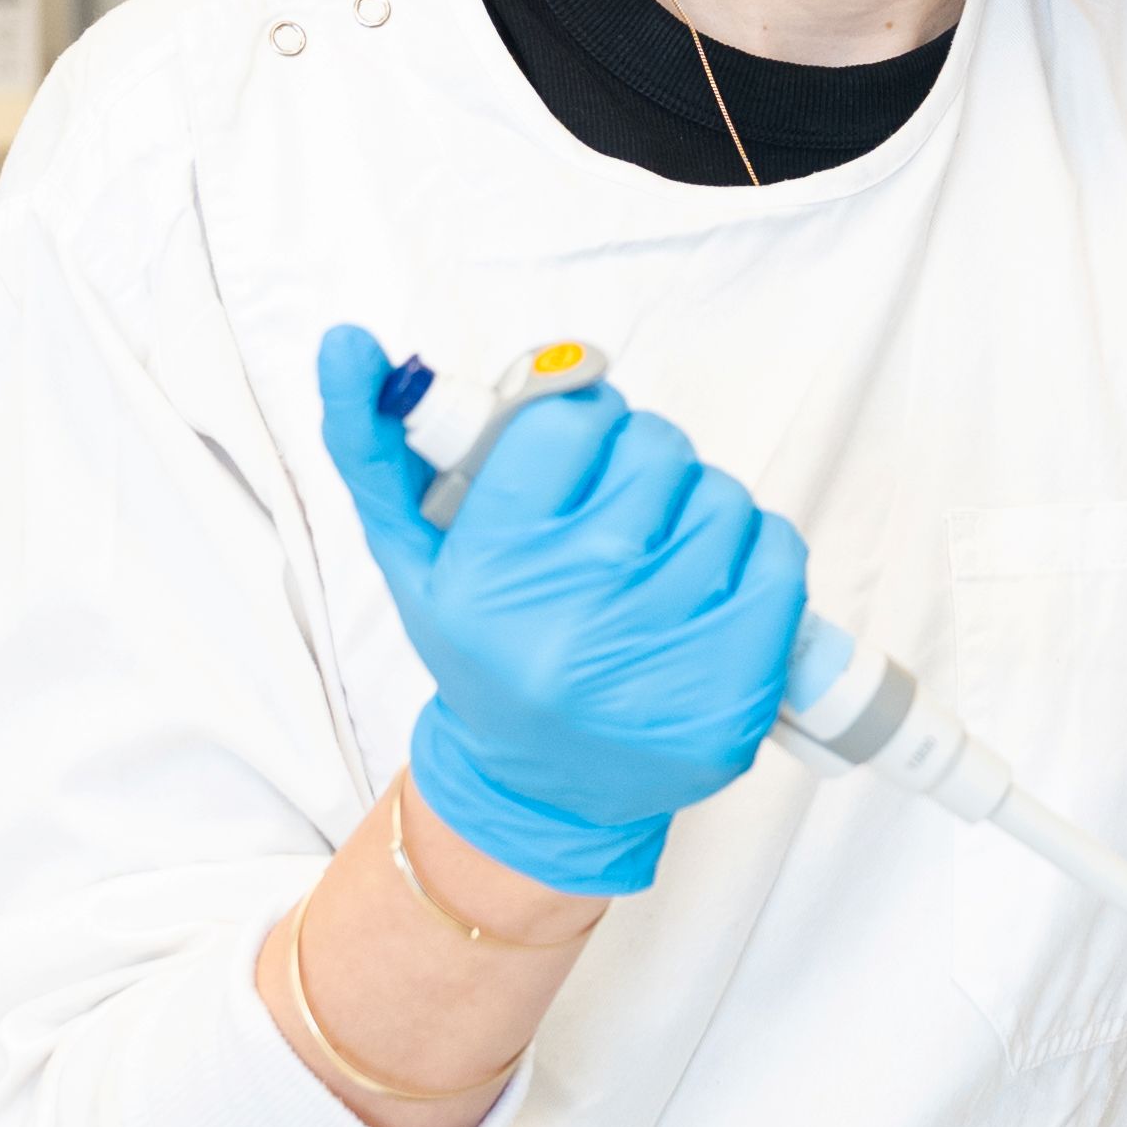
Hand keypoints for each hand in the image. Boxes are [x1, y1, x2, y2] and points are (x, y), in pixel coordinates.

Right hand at [318, 326, 805, 897]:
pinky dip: (753, 553)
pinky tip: (706, 587)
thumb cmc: (481, 646)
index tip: (570, 454)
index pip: (569, 423)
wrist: (543, 785)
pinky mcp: (735, 693)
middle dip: (638, 461)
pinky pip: (779, 554)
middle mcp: (572, 621)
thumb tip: (346, 341)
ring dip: (695, 507)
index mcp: (486, 580)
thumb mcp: (411, 553)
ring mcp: (660, 661)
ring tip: (654, 555)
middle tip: (614, 507)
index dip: (578, 423)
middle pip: (655, 450)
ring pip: (721, 497)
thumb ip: (369, 441)